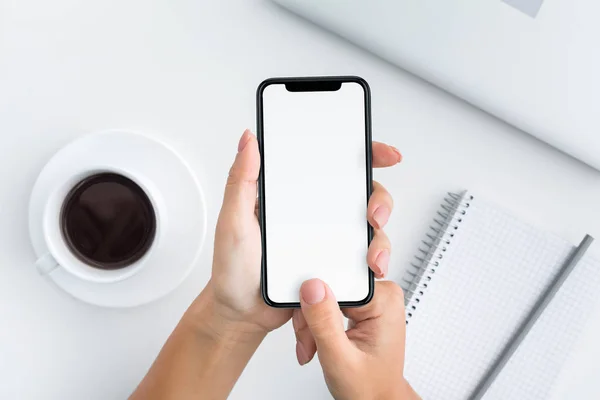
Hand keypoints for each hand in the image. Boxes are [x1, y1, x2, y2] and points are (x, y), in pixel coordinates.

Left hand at [203, 129, 401, 334]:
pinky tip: (369, 270)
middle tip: (374, 215)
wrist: (242, 314)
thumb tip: (248, 140)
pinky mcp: (333, 264)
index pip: (330, 164)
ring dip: (380, 238)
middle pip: (360, 194)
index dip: (361, 153)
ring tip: (372, 256)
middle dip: (380, 199)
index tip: (383, 154)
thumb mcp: (233, 221)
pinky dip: (372, 262)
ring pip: (367, 227)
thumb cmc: (232, 268)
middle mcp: (314, 213)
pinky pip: (361, 258)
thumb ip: (240, 181)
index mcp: (292, 194)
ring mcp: (327, 239)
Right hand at [295, 280, 419, 399]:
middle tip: (310, 343)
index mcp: (384, 300)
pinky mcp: (362, 305)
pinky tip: (320, 339)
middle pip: (328, 289)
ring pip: (324, 296)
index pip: (335, 284)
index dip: (314, 307)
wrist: (377, 399)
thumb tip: (312, 287)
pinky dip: (318, 322)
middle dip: (312, 318)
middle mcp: (381, 294)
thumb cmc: (370, 386)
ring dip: (312, 323)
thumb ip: (324, 321)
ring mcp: (372, 299)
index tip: (310, 331)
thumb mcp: (340, 357)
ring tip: (314, 346)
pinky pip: (329, 302)